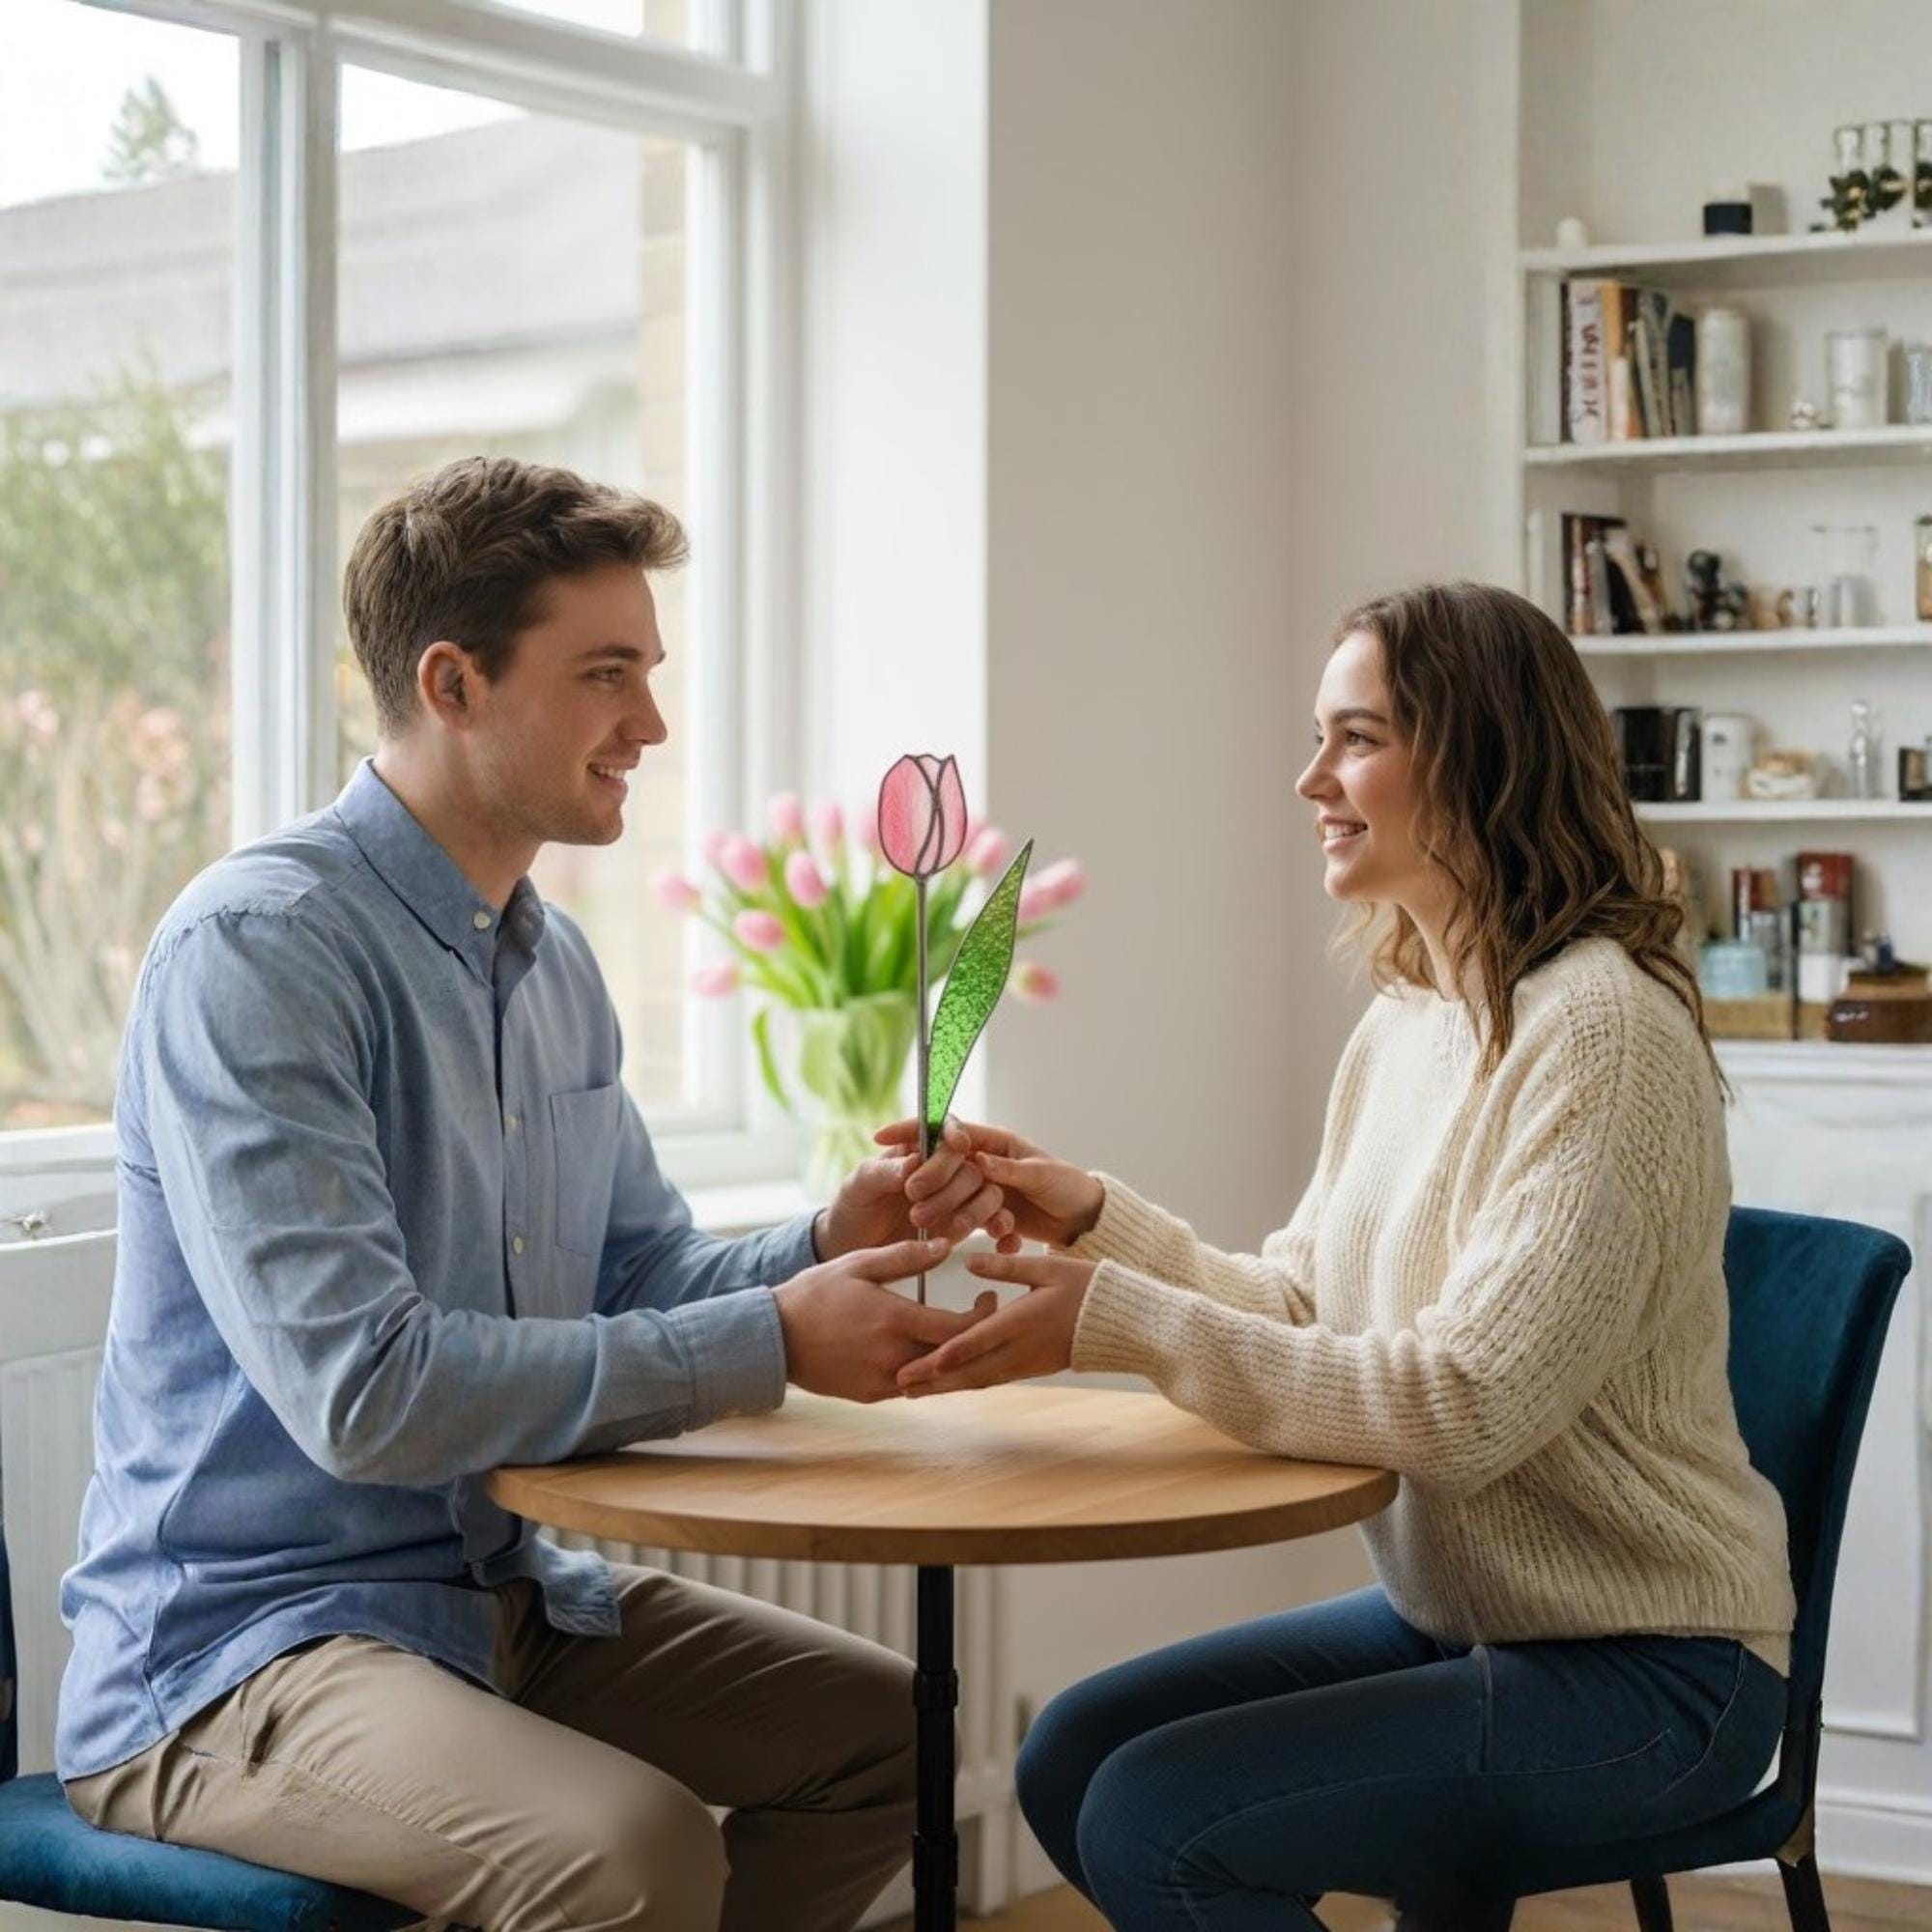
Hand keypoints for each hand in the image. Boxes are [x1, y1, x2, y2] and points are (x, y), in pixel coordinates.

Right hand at [775, 1237, 999, 1402]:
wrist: (774, 1338)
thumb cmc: (816, 1293)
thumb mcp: (858, 1264)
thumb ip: (905, 1256)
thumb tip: (948, 1246)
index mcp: (894, 1320)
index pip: (958, 1328)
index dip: (983, 1316)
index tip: (989, 1299)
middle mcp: (893, 1356)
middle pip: (954, 1356)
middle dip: (975, 1338)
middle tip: (983, 1316)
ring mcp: (883, 1380)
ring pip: (937, 1376)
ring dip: (953, 1358)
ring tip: (962, 1334)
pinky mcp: (872, 1395)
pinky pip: (913, 1386)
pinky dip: (927, 1371)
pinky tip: (930, 1351)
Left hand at [815, 1120, 1015, 1260]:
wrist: (855, 1247)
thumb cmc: (854, 1207)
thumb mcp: (859, 1185)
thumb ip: (883, 1172)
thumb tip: (913, 1162)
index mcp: (919, 1148)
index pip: (944, 1130)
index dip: (955, 1133)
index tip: (958, 1144)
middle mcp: (945, 1168)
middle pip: (969, 1164)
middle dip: (948, 1183)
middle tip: (914, 1199)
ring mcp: (959, 1196)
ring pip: (988, 1193)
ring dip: (973, 1210)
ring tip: (949, 1230)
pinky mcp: (966, 1223)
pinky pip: (996, 1222)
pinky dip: (1002, 1229)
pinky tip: (1000, 1240)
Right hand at [876, 1118, 1102, 1250]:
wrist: (1084, 1218)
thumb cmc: (1067, 1185)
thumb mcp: (1040, 1174)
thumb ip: (1008, 1169)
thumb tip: (977, 1159)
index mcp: (993, 1142)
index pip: (945, 1129)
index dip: (913, 1129)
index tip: (882, 1137)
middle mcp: (983, 1162)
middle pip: (943, 1168)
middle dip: (928, 1183)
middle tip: (913, 1200)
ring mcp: (983, 1189)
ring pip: (954, 1199)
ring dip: (951, 1215)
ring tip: (954, 1233)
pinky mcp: (987, 1214)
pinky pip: (972, 1223)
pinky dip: (981, 1235)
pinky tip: (999, 1244)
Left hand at [896, 1250, 1096, 1395]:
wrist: (1121, 1323)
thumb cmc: (1086, 1287)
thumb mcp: (1047, 1268)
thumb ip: (1005, 1267)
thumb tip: (968, 1260)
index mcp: (1019, 1322)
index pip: (972, 1344)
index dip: (939, 1358)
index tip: (910, 1365)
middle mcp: (1019, 1350)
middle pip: (968, 1371)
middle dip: (932, 1381)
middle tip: (899, 1387)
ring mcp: (1025, 1363)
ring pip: (978, 1380)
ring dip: (946, 1387)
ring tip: (914, 1391)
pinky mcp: (1030, 1368)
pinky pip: (993, 1379)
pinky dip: (968, 1383)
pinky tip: (950, 1383)